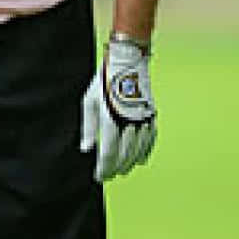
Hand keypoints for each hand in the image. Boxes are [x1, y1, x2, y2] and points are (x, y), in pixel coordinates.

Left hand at [80, 39, 156, 182]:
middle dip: (115, 168)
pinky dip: (144, 152)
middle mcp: (129, 122)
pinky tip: (139, 160)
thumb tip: (87, 148)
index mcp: (112, 119)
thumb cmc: (104, 81)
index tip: (99, 176)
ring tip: (121, 170)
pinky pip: (150, 139)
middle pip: (124, 155)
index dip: (104, 168)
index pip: (109, 153)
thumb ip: (89, 128)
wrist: (127, 62)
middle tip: (108, 175)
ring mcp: (143, 119)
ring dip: (129, 163)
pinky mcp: (151, 115)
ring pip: (138, 150)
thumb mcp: (89, 102)